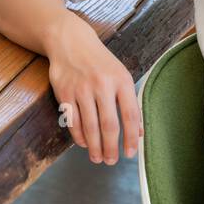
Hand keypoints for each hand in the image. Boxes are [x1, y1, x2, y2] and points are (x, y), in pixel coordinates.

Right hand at [44, 12, 142, 164]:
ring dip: (94, 147)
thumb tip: (138, 133)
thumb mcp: (120, 75)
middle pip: (109, 125)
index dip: (131, 138)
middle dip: (111, 148)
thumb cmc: (100, 62)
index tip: (130, 153)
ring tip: (98, 158)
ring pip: (90, 126)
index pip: (130, 115)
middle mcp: (102, 84)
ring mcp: (82, 89)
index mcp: (121, 80)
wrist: (71, 41)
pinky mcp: (64, 92)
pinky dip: (79, 136)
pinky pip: (73, 121)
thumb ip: (129, 103)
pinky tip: (84, 143)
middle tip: (111, 161)